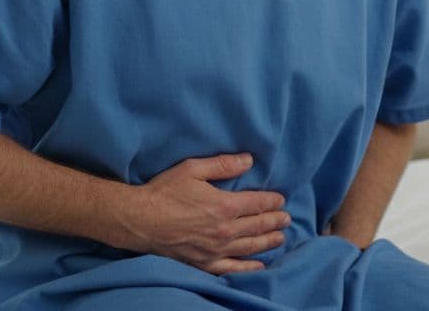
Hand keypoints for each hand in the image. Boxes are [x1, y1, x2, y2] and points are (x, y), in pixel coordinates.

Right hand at [119, 153, 289, 274]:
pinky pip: (233, 268)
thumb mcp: (193, 169)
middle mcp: (225, 230)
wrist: (141, 220)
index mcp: (225, 205)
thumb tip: (249, 160)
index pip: (257, 203)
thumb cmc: (164, 192)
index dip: (272, 201)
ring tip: (281, 237)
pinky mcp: (205, 263)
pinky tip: (260, 265)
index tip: (281, 200)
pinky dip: (249, 267)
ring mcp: (216, 249)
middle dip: (275, 221)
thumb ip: (223, 165)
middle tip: (287, 218)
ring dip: (269, 241)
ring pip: (251, 247)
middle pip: (258, 226)